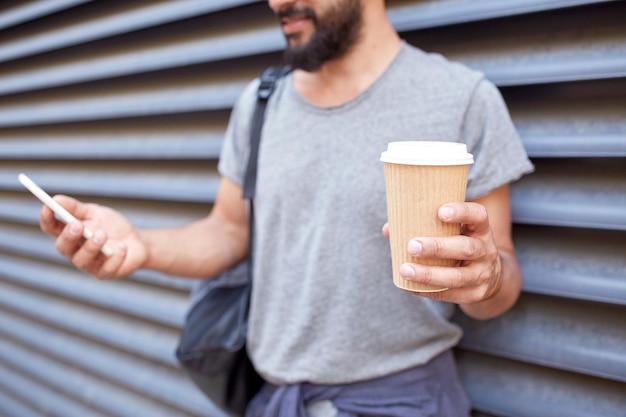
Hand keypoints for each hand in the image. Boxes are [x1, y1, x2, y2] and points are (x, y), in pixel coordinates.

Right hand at [40, 195, 147, 279]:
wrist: (137, 242)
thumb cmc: (112, 227)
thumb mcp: (95, 213)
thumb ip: (76, 208)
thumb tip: (56, 199)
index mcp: (70, 234)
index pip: (51, 228)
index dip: (47, 219)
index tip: (48, 207)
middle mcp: (75, 251)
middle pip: (62, 247)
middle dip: (68, 236)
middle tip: (77, 225)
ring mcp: (89, 264)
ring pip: (81, 260)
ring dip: (90, 247)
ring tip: (102, 234)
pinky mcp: (105, 273)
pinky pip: (106, 269)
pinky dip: (115, 256)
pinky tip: (123, 246)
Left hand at [383, 202, 501, 303]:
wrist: (489, 275)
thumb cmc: (460, 244)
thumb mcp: (454, 232)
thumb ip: (426, 226)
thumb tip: (389, 229)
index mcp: (480, 230)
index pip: (478, 216)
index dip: (462, 212)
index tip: (440, 212)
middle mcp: (486, 251)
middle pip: (466, 248)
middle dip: (438, 247)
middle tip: (412, 246)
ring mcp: (482, 275)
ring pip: (457, 277)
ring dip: (429, 274)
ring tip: (405, 269)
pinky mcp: (474, 294)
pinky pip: (449, 294)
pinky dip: (426, 290)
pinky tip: (407, 286)